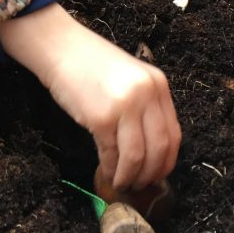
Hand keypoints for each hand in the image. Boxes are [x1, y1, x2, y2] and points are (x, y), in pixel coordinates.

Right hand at [0, 3, 180, 189]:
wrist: (60, 47)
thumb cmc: (90, 63)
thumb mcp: (129, 77)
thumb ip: (144, 105)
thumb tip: (150, 148)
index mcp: (157, 84)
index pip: (173, 133)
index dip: (167, 160)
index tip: (159, 174)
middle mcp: (146, 94)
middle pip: (159, 148)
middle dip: (151, 173)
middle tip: (140, 185)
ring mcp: (124, 105)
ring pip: (137, 156)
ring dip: (130, 176)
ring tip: (121, 183)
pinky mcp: (101, 117)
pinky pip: (111, 153)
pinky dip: (110, 169)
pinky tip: (106, 173)